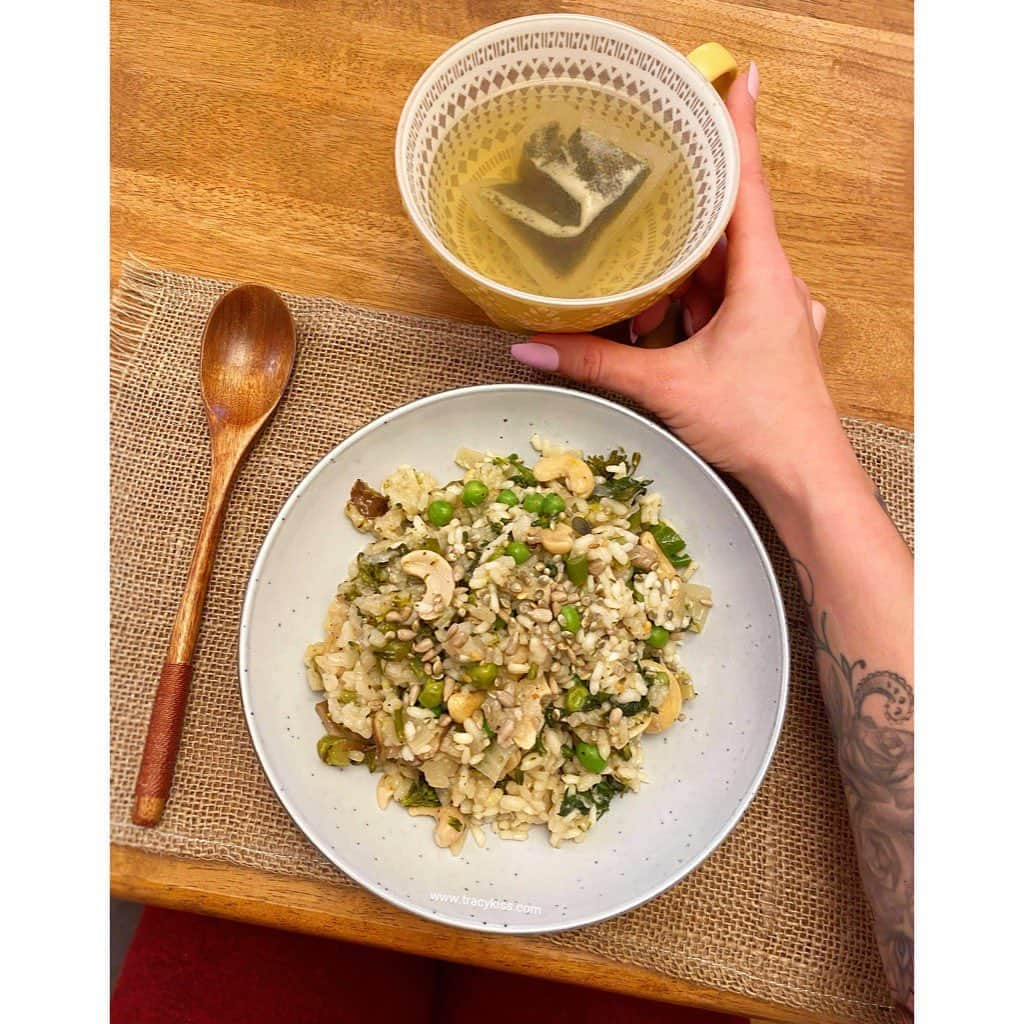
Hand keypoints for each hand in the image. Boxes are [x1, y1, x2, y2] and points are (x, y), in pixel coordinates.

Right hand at [510, 64, 862, 509]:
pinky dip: (687, 306)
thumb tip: (531, 345)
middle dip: (675, 225)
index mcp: (762, 275)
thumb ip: (597, 362)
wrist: (803, 477)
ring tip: (630, 292)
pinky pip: (720, 301)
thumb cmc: (756, 423)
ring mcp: (771, 310)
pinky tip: (652, 325)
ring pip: (716, 270)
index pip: (748, 184)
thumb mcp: (667, 386)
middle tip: (636, 198)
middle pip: (721, 227)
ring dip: (675, 278)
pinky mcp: (763, 335)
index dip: (739, 128)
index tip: (738, 78)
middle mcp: (773, 283)